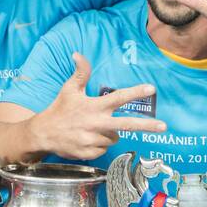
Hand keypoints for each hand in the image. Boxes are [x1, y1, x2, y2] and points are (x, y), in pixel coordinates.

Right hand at [26, 53, 167, 158]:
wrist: (42, 134)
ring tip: (92, 129)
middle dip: (147, 126)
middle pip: (127, 125)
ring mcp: (93, 140)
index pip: (118, 98)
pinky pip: (104, 149)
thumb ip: (80, 73)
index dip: (135, 92)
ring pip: (114, 137)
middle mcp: (96, 123)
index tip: (151, 88)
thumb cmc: (59, 109)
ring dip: (108, 133)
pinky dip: (99, 144)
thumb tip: (78, 53)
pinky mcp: (89, 153)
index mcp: (93, 106)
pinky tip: (87, 139)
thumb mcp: (69, 89)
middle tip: (164, 127)